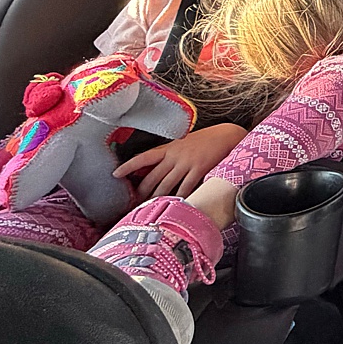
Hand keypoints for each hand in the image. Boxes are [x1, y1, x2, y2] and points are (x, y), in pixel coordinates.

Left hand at [115, 123, 247, 199]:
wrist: (227, 135)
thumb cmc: (206, 140)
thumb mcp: (184, 143)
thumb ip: (170, 154)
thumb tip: (157, 167)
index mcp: (169, 147)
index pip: (144, 157)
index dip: (128, 166)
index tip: (115, 174)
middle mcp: (175, 155)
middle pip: (153, 176)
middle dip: (142, 191)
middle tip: (135, 203)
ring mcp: (187, 163)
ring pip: (166, 184)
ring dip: (157, 198)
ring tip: (150, 208)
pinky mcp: (199, 170)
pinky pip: (186, 187)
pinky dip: (180, 198)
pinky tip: (175, 205)